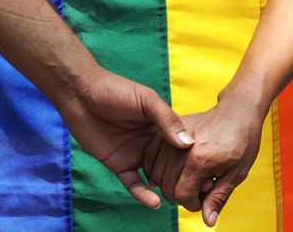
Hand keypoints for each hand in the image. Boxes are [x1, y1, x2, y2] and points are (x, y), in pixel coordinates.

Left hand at [58, 67, 194, 208]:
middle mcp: (150, 143)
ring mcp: (135, 154)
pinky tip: (155, 203)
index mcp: (160, 126)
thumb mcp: (146, 100)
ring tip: (181, 201)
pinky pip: (132, 182)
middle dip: (184, 178)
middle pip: (171, 164)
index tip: (210, 171)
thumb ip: (167, 120)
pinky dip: (142, 194)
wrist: (81, 94)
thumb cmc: (116, 90)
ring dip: (166, 188)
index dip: (194, 157)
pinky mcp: (118, 164)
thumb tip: (188, 144)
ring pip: (154, 176)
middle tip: (201, 193)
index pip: (182, 145)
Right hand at [143, 90, 267, 225]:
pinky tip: (171, 169)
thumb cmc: (242, 141)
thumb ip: (219, 197)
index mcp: (199, 160)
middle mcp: (181, 149)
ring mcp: (172, 137)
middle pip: (166, 187)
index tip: (204, 199)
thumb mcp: (237, 173)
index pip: (181, 195)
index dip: (192, 204)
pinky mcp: (168, 131)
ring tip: (188, 177)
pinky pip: (150, 155)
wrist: (237, 111)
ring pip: (155, 173)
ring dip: (169, 182)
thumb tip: (208, 221)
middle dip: (181, 195)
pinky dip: (155, 167)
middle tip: (199, 189)